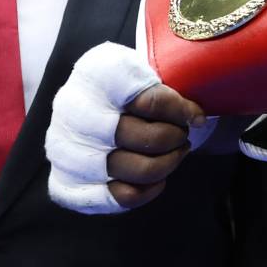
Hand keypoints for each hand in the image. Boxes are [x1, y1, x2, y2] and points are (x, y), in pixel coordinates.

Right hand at [47, 41, 211, 214]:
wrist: (89, 104)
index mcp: (97, 74)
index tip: (196, 116)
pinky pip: (123, 197)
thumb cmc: (128, 87)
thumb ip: (172, 87)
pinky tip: (156, 177)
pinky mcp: (71, 182)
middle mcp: (75, 112)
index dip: (181, 111)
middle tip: (182, 134)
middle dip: (174, 138)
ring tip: (175, 152)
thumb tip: (196, 119)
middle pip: (146, 138)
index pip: (151, 101)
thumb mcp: (146, 69)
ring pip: (139, 171)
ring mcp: (70, 150)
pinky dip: (149, 189)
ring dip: (168, 164)